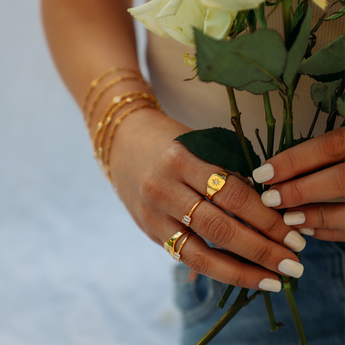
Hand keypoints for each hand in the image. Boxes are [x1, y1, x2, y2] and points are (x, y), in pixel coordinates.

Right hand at [110, 108, 305, 292]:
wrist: (123, 143)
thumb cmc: (167, 140)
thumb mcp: (198, 146)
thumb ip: (225, 175)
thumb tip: (266, 210)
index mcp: (181, 161)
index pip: (232, 195)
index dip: (267, 218)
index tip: (293, 235)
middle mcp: (163, 190)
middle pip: (219, 228)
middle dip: (261, 250)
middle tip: (293, 264)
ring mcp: (152, 214)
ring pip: (200, 253)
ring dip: (241, 271)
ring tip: (272, 280)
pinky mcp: (149, 230)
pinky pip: (184, 257)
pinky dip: (215, 270)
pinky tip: (239, 275)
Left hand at [253, 127, 344, 241]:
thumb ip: (333, 148)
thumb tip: (283, 168)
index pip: (330, 146)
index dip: (294, 161)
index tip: (262, 173)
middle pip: (341, 180)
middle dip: (301, 191)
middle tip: (269, 199)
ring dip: (317, 216)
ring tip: (287, 220)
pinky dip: (335, 231)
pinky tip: (312, 230)